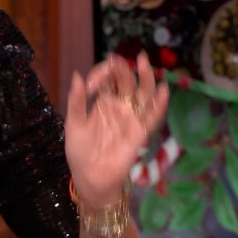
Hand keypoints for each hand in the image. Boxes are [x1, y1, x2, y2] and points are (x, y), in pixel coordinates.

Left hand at [65, 52, 168, 205]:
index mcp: (101, 101)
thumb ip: (76, 100)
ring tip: (144, 63)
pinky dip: (160, 103)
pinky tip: (163, 89)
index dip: (102, 73)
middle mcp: (118, 106)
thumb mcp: (74, 124)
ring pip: (143, 93)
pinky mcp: (140, 132)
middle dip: (123, 69)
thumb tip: (77, 74)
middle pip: (126, 81)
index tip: (92, 83)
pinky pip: (152, 116)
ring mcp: (130, 118)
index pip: (106, 79)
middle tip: (119, 60)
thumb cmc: (80, 151)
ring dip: (145, 78)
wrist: (90, 177)